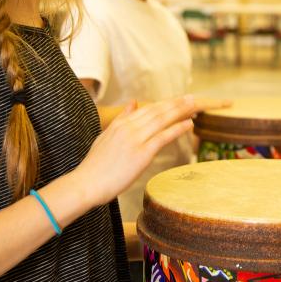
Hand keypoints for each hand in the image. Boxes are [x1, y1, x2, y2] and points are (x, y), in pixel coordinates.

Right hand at [74, 95, 199, 207]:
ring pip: (161, 120)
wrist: (86, 183)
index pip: (147, 109)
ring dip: (179, 111)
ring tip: (193, 105)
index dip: (164, 104)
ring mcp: (135, 140)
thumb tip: (133, 103)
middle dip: (175, 104)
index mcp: (120, 124)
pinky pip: (163, 137)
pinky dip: (177, 129)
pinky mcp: (141, 154)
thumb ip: (121, 119)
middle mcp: (129, 128)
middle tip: (191, 98)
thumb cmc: (95, 166)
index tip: (178, 100)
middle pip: (157, 111)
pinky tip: (189, 124)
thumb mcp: (106, 136)